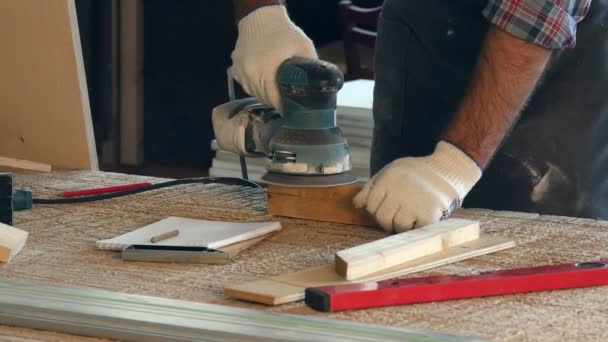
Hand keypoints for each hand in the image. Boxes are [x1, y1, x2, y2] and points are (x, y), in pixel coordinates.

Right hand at [231, 5, 316, 110]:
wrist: (259, 17)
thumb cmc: (283, 32)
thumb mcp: (304, 47)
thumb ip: (311, 68)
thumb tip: (319, 88)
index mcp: (266, 71)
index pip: (275, 100)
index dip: (285, 107)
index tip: (294, 110)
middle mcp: (250, 74)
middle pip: (264, 99)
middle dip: (277, 102)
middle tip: (288, 103)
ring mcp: (241, 73)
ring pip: (254, 94)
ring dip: (266, 95)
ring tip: (277, 93)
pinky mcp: (235, 70)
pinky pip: (246, 86)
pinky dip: (256, 87)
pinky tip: (265, 82)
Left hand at [353, 141, 481, 232]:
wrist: (446, 171)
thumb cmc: (413, 173)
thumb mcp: (389, 171)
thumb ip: (371, 187)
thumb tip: (357, 205)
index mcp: (389, 179)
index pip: (370, 205)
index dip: (375, 209)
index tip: (385, 207)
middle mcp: (400, 191)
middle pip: (381, 218)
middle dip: (385, 220)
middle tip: (394, 215)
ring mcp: (415, 204)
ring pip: (396, 227)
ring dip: (400, 225)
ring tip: (408, 215)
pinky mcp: (429, 215)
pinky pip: (414, 231)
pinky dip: (415, 228)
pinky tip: (419, 218)